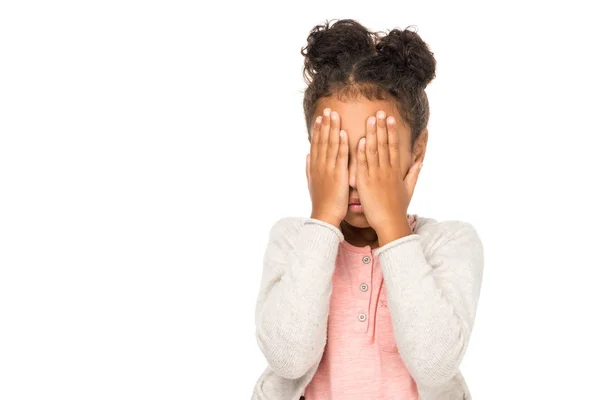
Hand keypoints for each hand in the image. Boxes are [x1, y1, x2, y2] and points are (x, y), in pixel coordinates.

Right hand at [306, 108, 348, 227]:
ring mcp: (328, 170)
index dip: (318, 130)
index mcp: (315, 167)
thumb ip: (309, 168)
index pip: (316, 144)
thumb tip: (307, 155)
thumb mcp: (311, 183)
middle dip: (325, 124)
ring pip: (330, 145)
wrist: (324, 216)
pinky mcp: (338, 175)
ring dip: (333, 129)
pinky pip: (340, 157)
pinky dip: (341, 145)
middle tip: (328, 110)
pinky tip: (343, 133)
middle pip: (322, 141)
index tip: (320, 117)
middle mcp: (320, 166)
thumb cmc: (321, 202)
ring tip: (335, 115)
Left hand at [356, 111, 422, 240]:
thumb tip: (420, 160)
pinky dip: (362, 152)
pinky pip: (363, 165)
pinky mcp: (365, 184)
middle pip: (384, 145)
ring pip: (373, 151)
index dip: (391, 131)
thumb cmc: (398, 208)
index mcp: (396, 171)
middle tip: (379, 111)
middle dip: (381, 127)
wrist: (390, 223)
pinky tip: (360, 140)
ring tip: (370, 119)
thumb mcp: (409, 188)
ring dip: (372, 134)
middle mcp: (387, 170)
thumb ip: (414, 172)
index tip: (389, 118)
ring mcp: (376, 176)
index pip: (393, 146)